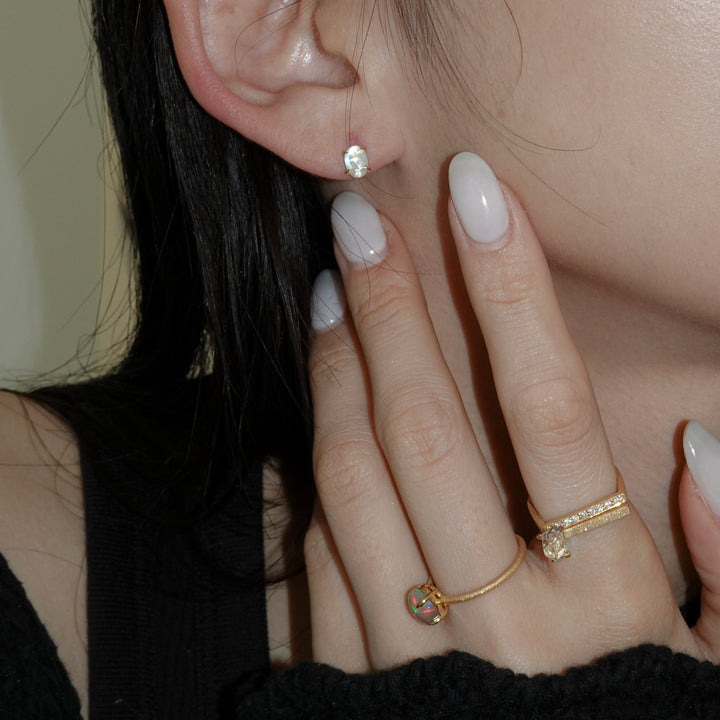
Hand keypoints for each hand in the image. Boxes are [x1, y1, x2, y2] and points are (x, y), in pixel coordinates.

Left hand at [304, 152, 719, 673]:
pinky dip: (317, 471)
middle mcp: (501, 623)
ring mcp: (411, 653)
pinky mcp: (352, 681)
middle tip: (358, 218)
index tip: (476, 192)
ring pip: (353, 477)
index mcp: (604, 607)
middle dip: (389, 306)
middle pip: (428, 426)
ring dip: (334, 370)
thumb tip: (702, 447)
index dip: (511, 287)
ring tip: (327, 289)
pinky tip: (322, 408)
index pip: (548, 408)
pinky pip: (319, 551)